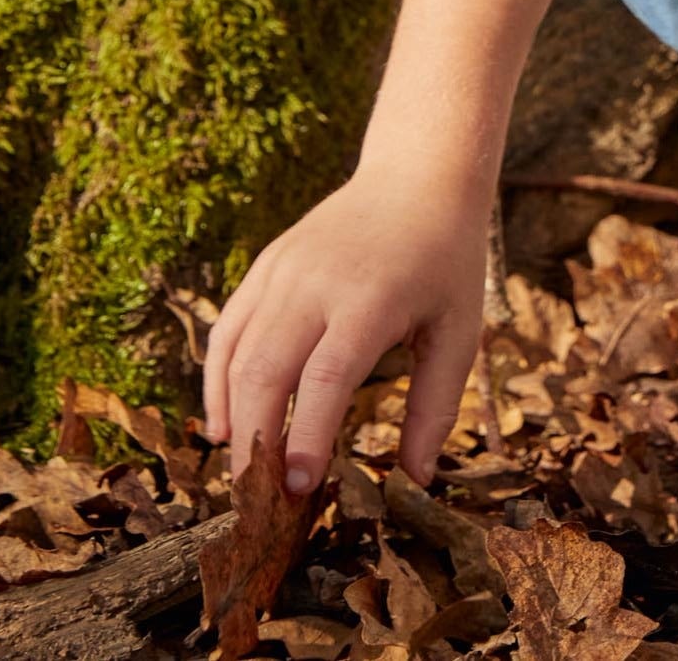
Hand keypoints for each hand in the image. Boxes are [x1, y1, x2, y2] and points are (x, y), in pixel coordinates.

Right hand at [203, 168, 488, 493]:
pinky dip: (218, 379)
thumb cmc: (445, 260)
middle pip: (266, 371)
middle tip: (262, 502)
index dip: (307, 437)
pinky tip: (224, 424)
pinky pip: (228, 329)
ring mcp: (284, 269)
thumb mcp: (459, 329)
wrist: (419, 175)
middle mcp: (316, 282)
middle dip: (257, 443)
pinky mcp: (266, 265)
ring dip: (233, 418)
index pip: (326, 378)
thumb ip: (436, 405)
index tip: (300, 489)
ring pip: (237, 354)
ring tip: (245, 476)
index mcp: (370, 298)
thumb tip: (416, 480)